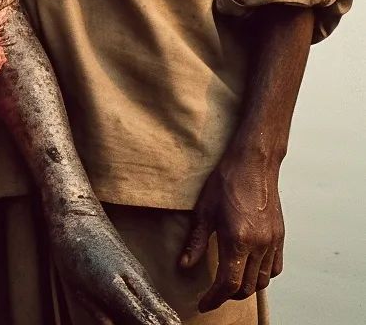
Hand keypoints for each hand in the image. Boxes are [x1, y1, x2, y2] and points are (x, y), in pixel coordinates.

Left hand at [53, 205, 180, 324]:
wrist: (78, 213)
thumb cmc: (70, 249)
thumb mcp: (76, 285)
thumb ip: (98, 311)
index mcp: (114, 285)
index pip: (146, 319)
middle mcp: (134, 279)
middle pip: (164, 316)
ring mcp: (140, 273)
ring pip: (164, 308)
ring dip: (166, 323)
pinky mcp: (140, 270)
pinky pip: (157, 298)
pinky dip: (163, 314)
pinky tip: (163, 323)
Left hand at [180, 154, 283, 311]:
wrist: (254, 162)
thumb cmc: (226, 181)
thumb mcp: (204, 210)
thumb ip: (195, 241)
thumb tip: (184, 265)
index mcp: (239, 239)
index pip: (229, 283)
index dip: (214, 298)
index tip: (203, 303)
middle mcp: (260, 245)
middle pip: (247, 287)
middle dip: (228, 295)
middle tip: (211, 293)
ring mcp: (273, 241)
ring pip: (263, 280)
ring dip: (246, 287)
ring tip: (228, 283)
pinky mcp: (280, 236)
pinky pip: (275, 267)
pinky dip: (262, 275)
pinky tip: (249, 268)